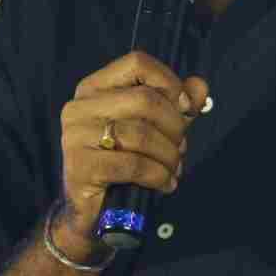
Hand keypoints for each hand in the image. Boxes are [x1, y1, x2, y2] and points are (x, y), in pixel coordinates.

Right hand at [56, 51, 209, 243]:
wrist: (93, 213)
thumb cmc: (122, 162)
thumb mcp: (153, 129)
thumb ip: (176, 105)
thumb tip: (200, 86)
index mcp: (95, 87)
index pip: (136, 63)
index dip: (168, 82)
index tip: (184, 108)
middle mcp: (80, 106)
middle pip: (144, 99)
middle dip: (174, 126)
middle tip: (180, 148)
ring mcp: (75, 136)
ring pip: (141, 134)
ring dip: (169, 155)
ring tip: (174, 169)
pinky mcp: (80, 166)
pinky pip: (133, 164)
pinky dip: (158, 175)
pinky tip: (164, 184)